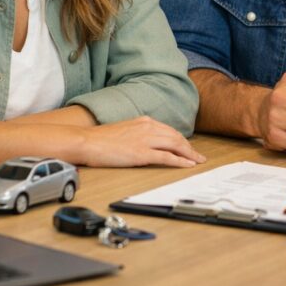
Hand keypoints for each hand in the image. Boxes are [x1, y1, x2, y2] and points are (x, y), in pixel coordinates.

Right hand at [80, 117, 206, 167]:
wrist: (87, 141)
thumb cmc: (100, 139)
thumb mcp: (124, 129)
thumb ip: (138, 133)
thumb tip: (146, 142)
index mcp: (144, 121)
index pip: (169, 131)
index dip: (181, 140)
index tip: (188, 147)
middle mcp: (148, 128)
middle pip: (176, 137)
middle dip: (189, 148)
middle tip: (198, 156)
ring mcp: (146, 140)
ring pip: (175, 145)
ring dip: (189, 154)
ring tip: (197, 161)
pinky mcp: (141, 153)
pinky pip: (166, 157)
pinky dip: (180, 161)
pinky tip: (187, 164)